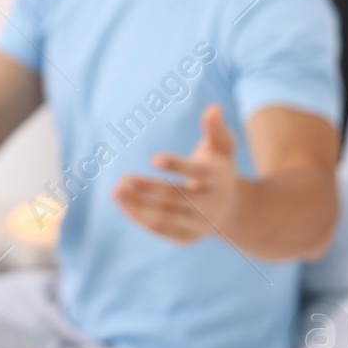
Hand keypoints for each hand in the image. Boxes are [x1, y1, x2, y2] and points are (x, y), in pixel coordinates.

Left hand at [112, 104, 240, 243]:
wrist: (231, 208)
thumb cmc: (218, 168)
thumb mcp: (222, 147)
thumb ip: (216, 129)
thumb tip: (213, 108)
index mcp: (219, 179)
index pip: (198, 172)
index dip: (178, 165)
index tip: (155, 159)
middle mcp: (212, 205)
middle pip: (177, 197)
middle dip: (148, 188)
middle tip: (124, 179)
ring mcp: (201, 225)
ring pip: (166, 217)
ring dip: (138, 206)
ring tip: (116, 192)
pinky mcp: (188, 238)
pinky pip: (161, 231)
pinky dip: (141, 219)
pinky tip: (123, 205)